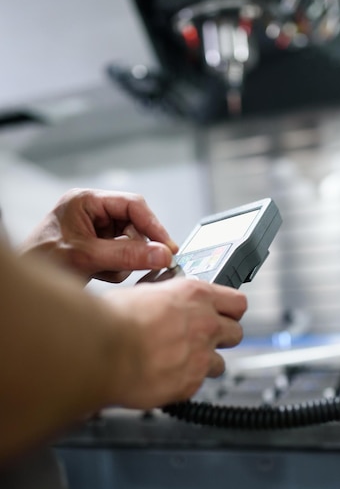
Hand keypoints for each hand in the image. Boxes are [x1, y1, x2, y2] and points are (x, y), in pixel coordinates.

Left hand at [20, 189, 177, 281]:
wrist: (23, 287)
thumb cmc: (41, 262)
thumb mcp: (87, 257)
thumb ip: (127, 254)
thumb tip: (162, 254)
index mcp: (86, 201)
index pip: (132, 205)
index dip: (154, 226)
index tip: (168, 247)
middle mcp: (92, 212)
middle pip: (134, 225)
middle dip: (135, 248)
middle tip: (138, 264)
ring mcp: (95, 231)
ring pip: (130, 244)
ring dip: (123, 262)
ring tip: (102, 270)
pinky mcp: (97, 248)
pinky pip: (122, 257)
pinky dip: (116, 269)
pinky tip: (98, 274)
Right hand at [104, 278, 247, 408]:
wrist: (99, 350)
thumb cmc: (111, 319)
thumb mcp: (142, 291)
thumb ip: (164, 296)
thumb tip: (163, 296)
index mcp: (195, 295)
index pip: (237, 302)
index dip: (230, 309)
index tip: (224, 313)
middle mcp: (204, 324)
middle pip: (236, 333)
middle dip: (222, 337)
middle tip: (203, 338)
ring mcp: (200, 356)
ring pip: (220, 364)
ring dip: (205, 363)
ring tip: (180, 361)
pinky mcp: (189, 384)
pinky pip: (196, 385)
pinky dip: (184, 382)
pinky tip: (164, 376)